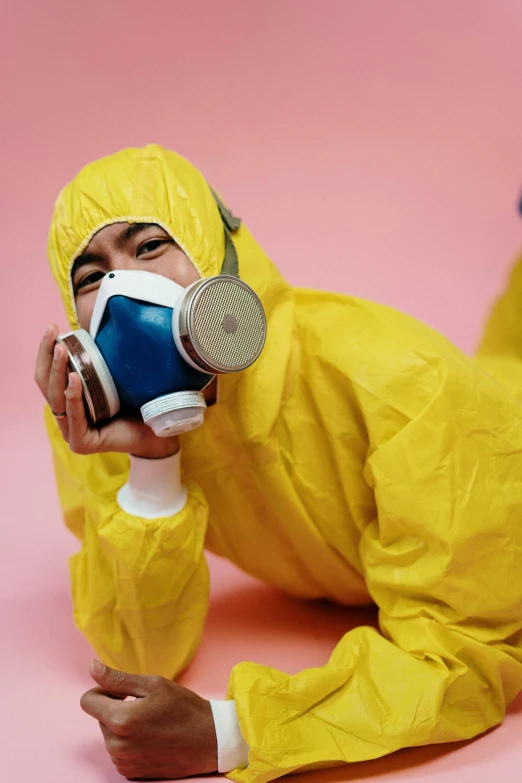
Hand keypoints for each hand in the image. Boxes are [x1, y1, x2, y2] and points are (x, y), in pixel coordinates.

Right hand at [35, 324, 179, 457]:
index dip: (46, 351)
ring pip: (57, 398)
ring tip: (62, 350)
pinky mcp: (81, 443)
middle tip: (53, 332)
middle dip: (48, 356)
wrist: (158, 431)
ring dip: (58, 371)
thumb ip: (100, 361)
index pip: (48, 375)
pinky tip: (74, 378)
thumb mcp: (114, 376)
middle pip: (46, 385)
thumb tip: (96, 324)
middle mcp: (66, 417)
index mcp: (68, 402)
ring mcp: (72, 432)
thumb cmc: (137, 402)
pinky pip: (74, 417)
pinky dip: (73, 397)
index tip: (53, 327)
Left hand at [80, 660, 217, 779]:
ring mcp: (123, 762)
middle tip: (145, 706)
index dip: (103, 690)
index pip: (87, 701)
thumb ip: (118, 679)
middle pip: (100, 717)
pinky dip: (129, 742)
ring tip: (151, 722)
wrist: (209, 741)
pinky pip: (118, 750)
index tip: (123, 691)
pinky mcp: (130, 773)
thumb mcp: (153, 685)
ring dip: (123, 725)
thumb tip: (92, 667)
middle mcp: (117, 745)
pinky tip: (151, 737)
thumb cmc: (183, 708)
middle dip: (116, 708)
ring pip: (109, 734)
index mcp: (121, 720)